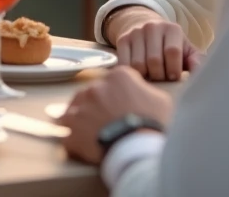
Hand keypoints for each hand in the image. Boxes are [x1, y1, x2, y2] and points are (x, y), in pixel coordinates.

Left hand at [57, 66, 174, 163]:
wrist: (139, 150)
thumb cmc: (154, 125)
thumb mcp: (160, 100)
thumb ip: (145, 91)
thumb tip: (140, 94)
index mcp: (117, 77)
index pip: (112, 81)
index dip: (117, 95)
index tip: (121, 106)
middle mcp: (94, 88)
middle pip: (91, 94)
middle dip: (97, 106)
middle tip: (108, 122)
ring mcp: (79, 109)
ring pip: (73, 112)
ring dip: (81, 121)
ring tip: (94, 135)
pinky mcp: (71, 131)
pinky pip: (68, 135)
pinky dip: (75, 141)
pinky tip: (86, 148)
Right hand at [105, 7, 204, 80]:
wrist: (148, 32)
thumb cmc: (171, 48)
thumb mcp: (186, 51)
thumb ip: (196, 61)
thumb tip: (197, 69)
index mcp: (171, 28)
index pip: (172, 52)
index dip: (174, 69)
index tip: (175, 78)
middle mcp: (152, 26)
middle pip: (154, 60)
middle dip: (160, 76)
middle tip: (162, 80)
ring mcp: (135, 32)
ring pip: (138, 65)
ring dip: (145, 77)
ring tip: (151, 78)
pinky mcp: (122, 39)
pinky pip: (124, 64)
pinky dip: (132, 75)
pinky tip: (139, 76)